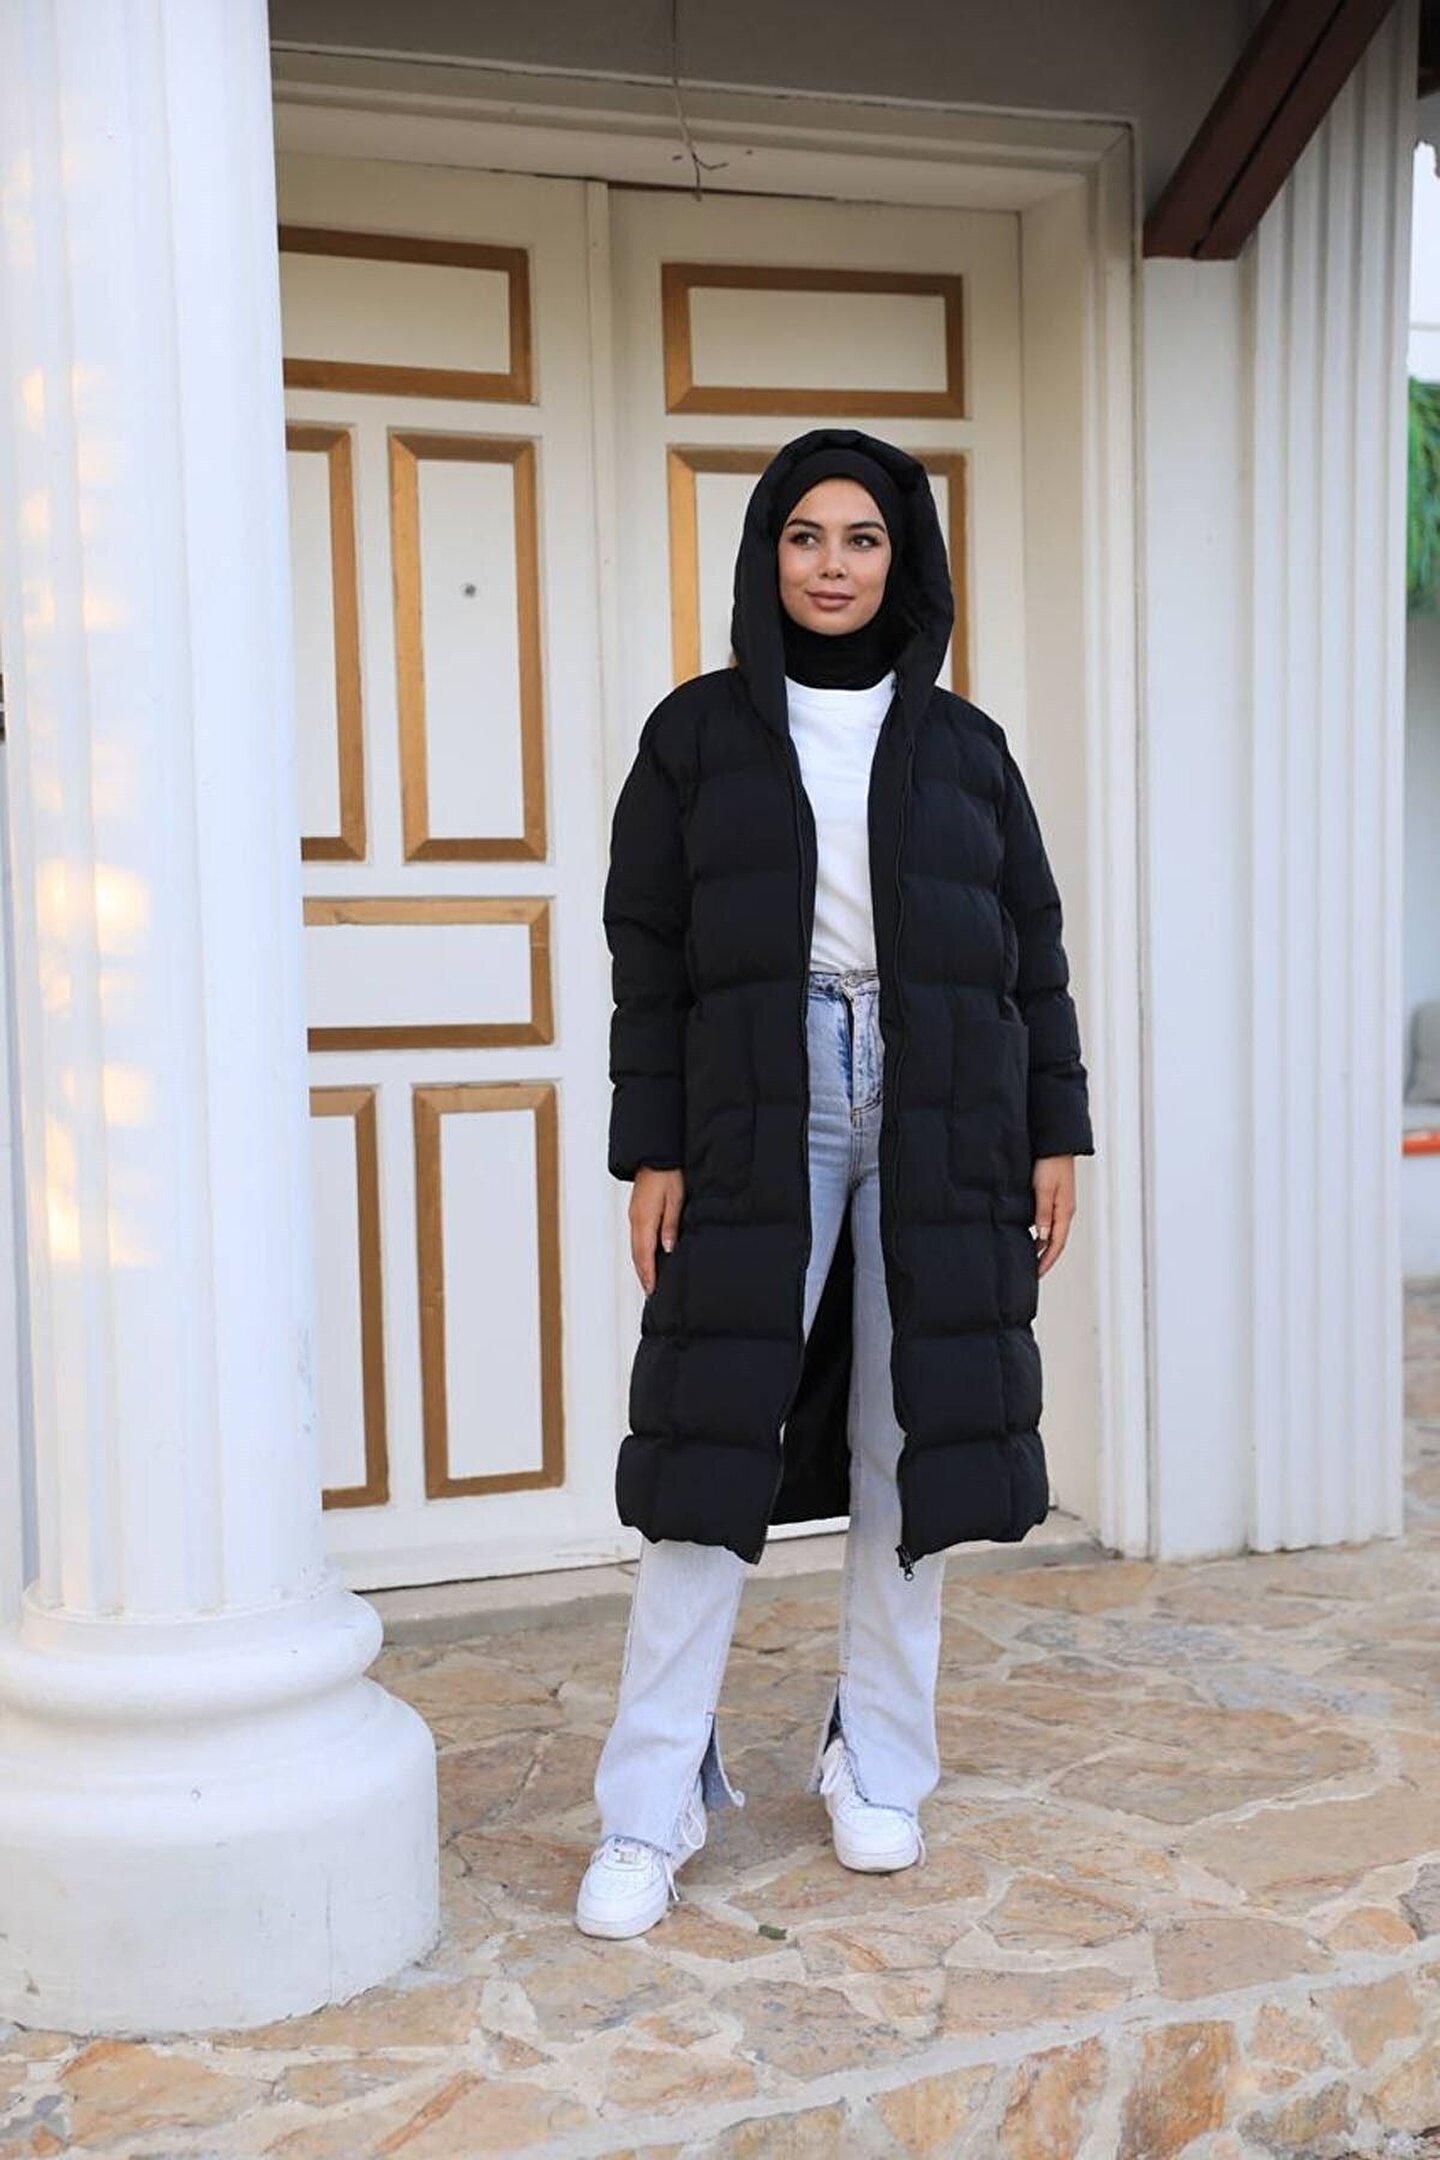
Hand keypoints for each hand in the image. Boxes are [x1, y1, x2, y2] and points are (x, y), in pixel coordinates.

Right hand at [630, 1166, 685, 1293]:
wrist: (655, 1156)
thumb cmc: (669, 1175)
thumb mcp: (675, 1199)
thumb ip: (670, 1225)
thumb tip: (668, 1249)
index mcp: (644, 1220)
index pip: (645, 1254)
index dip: (649, 1274)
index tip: (652, 1291)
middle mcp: (635, 1221)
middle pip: (637, 1255)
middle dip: (643, 1275)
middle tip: (650, 1293)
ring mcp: (633, 1216)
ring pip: (635, 1248)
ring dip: (641, 1265)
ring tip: (649, 1281)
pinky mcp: (636, 1212)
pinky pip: (636, 1238)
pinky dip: (640, 1253)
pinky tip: (648, 1258)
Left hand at [1032, 1155, 1075, 1278]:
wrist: (1056, 1143)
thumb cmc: (1050, 1163)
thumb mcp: (1043, 1189)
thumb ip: (1042, 1213)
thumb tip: (1042, 1237)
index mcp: (1064, 1211)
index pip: (1056, 1244)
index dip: (1047, 1261)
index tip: (1037, 1274)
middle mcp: (1064, 1211)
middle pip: (1055, 1241)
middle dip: (1045, 1258)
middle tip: (1031, 1272)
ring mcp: (1060, 1204)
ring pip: (1052, 1232)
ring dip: (1042, 1246)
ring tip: (1029, 1257)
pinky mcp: (1054, 1197)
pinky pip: (1048, 1221)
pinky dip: (1041, 1232)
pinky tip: (1030, 1234)